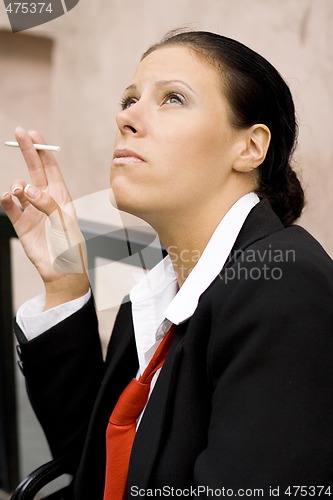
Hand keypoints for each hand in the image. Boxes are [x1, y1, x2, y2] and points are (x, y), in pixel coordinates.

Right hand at [1, 127, 88, 308]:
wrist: (60, 272)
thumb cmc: (69, 248)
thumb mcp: (64, 223)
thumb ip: (48, 204)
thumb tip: (28, 189)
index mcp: (62, 197)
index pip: (51, 169)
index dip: (43, 151)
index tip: (34, 134)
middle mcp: (46, 200)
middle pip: (35, 171)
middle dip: (28, 151)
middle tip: (20, 133)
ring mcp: (32, 211)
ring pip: (20, 187)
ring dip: (17, 184)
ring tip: (19, 192)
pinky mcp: (21, 223)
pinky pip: (10, 205)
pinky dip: (6, 199)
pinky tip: (7, 197)